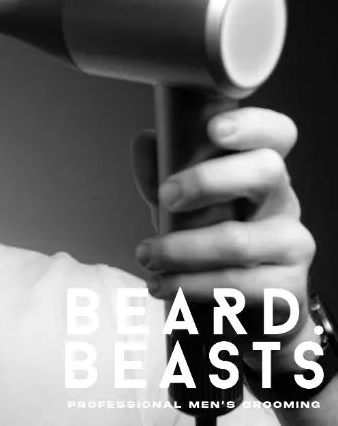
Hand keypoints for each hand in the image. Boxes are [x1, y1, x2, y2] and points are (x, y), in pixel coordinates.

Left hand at [129, 107, 317, 370]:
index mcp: (260, 173)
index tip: (214, 129)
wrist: (240, 314)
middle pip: (268, 171)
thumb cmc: (208, 246)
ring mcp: (292, 247)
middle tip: (165, 197)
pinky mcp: (289, 291)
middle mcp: (284, 204)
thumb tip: (146, 141)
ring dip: (181, 249)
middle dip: (208, 179)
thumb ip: (161, 174)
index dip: (253, 125)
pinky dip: (190, 286)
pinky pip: (238, 286)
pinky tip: (164, 286)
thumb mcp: (181, 207)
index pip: (277, 135)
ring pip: (239, 240)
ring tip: (147, 255)